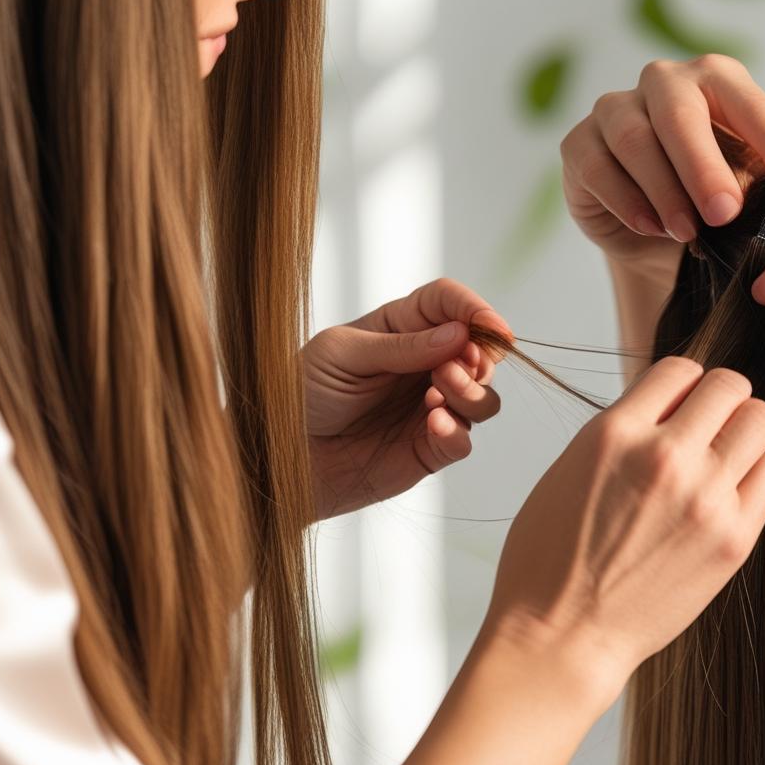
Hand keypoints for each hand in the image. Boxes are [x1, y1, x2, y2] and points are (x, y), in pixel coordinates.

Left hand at [303, 278, 510, 517]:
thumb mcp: (340, 355)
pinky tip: (433, 425)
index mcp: (399, 330)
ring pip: (483, 397)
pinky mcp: (426, 450)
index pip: (449, 305)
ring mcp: (427, 409)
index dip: (475, 310)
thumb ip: (401, 346)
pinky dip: (458, 431)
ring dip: (472, 392)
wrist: (273, 458)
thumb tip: (459, 333)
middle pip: (479, 352)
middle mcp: (421, 366)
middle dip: (479, 357)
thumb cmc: (295, 396)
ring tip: (437, 396)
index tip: (492, 327)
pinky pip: (463, 441)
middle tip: (453, 368)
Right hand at [482, 357, 764, 694]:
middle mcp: (665, 457)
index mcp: (614, 433)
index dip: (681, 386)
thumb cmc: (549, 560)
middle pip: (730, 385)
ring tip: (722, 458)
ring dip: (744, 431)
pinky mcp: (733, 540)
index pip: (680, 369)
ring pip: (761, 422)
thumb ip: (622, 433)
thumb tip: (667, 408)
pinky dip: (756, 475)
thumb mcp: (568, 469)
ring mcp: (705, 499)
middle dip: (720, 400)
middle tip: (707, 428)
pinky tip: (729, 495)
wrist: (561, 637)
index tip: (676, 408)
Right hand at [562, 54, 764, 262]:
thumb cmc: (710, 200)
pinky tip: (651, 227)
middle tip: (725, 213)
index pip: (747, 102)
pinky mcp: (579, 144)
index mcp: (715, 80)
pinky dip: (627, 201)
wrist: (658, 239)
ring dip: (664, 191)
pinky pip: (598, 167)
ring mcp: (614, 108)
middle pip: (678, 113)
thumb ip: (764, 181)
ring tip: (688, 232)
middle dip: (702, 166)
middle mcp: (663, 82)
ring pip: (633, 139)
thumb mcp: (747, 189)